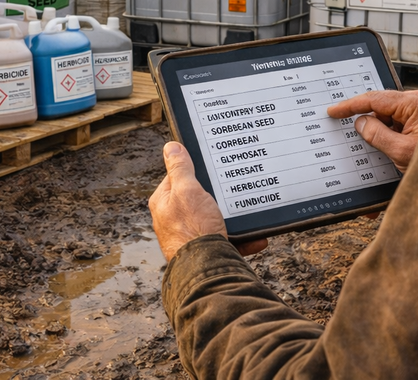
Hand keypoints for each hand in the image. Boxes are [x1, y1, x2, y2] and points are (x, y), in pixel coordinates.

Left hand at [148, 141, 267, 261]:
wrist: (207, 271)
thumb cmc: (194, 230)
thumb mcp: (188, 190)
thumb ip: (180, 168)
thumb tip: (171, 147)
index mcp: (164, 203)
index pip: (178, 177)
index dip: (196, 171)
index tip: (212, 168)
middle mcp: (172, 220)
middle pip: (197, 198)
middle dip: (217, 196)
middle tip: (231, 191)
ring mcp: (189, 236)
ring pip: (214, 219)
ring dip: (231, 217)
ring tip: (244, 214)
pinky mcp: (205, 250)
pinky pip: (226, 238)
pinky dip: (241, 237)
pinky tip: (253, 237)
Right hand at [327, 90, 417, 171]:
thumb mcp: (401, 151)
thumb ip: (377, 135)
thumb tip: (361, 123)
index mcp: (414, 103)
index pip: (374, 99)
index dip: (350, 105)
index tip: (334, 111)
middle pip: (381, 111)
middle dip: (368, 128)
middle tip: (353, 140)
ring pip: (389, 122)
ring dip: (381, 141)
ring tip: (381, 161)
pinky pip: (399, 131)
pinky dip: (391, 145)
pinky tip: (388, 162)